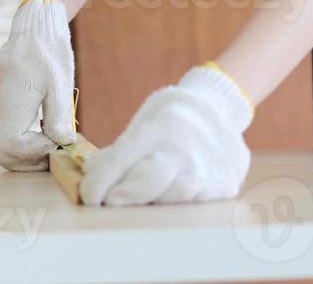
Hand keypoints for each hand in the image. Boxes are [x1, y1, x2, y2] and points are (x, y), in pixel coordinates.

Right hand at [0, 0, 75, 170]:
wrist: (36, 22)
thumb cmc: (51, 49)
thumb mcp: (62, 82)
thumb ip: (60, 115)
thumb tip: (62, 142)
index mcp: (14, 97)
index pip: (9, 143)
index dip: (31, 153)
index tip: (53, 143)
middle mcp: (0, 99)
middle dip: (24, 159)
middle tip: (50, 153)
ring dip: (23, 149)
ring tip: (49, 142)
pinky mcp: (1, 94)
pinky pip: (5, 124)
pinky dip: (22, 135)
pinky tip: (42, 125)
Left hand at [80, 63, 253, 205]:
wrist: (221, 109)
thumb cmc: (171, 119)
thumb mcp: (143, 122)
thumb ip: (119, 151)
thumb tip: (90, 174)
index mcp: (158, 127)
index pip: (122, 159)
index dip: (100, 182)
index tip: (89, 196)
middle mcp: (184, 148)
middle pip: (149, 183)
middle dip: (126, 195)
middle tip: (110, 201)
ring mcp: (207, 169)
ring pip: (172, 199)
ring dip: (153, 200)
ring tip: (147, 192)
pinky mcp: (224, 186)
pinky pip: (194, 204)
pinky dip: (178, 202)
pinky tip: (174, 191)